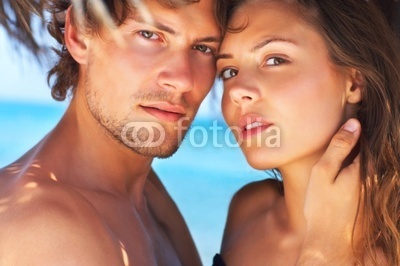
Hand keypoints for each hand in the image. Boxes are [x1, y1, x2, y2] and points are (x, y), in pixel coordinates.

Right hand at [298, 118, 361, 264]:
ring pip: (369, 159)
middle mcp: (373, 176)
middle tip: (351, 115)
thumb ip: (338, 147)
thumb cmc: (321, 206)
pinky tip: (346, 160)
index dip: (360, 121)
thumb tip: (354, 123)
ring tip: (348, 133)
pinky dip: (359, 160)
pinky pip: (366, 171)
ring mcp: (372, 187)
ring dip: (361, 146)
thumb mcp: (323, 172)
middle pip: (371, 147)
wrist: (330, 240)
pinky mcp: (367, 195)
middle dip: (361, 133)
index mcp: (363, 167)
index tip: (354, 106)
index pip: (367, 136)